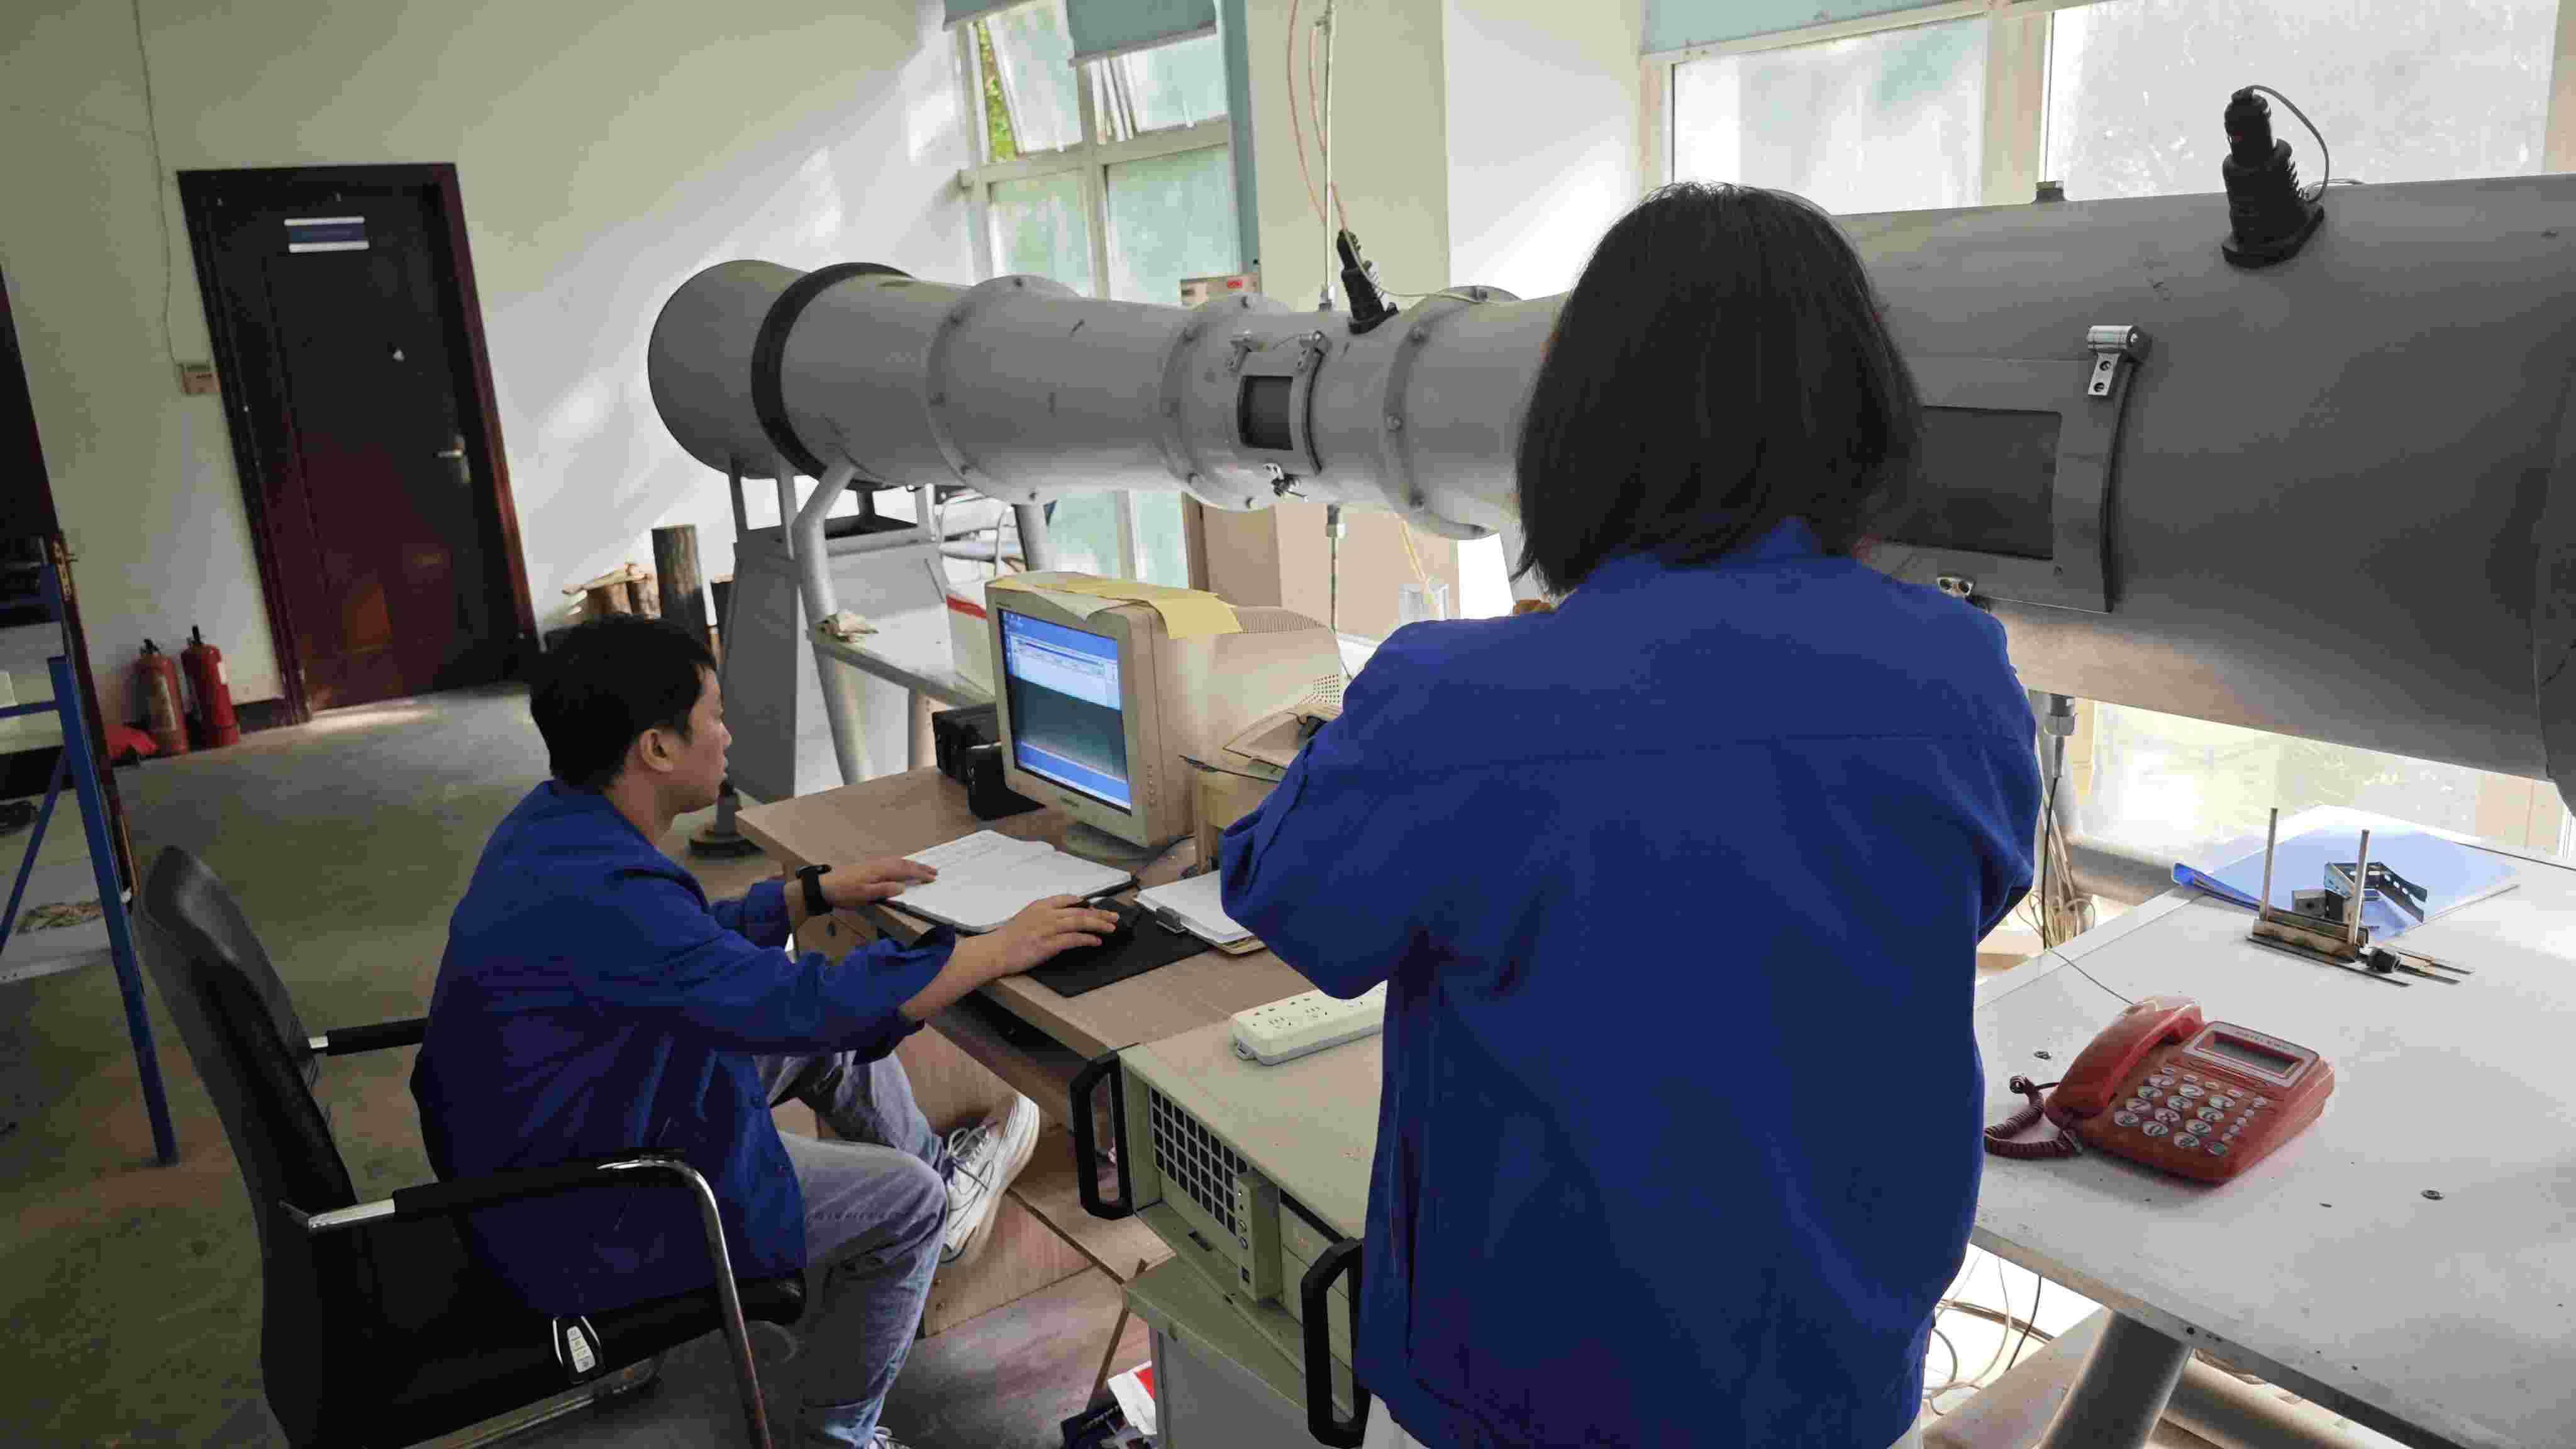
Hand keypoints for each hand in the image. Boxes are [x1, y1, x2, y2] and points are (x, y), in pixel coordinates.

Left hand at [821, 856, 938, 906]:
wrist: (823, 886)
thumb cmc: (844, 893)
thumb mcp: (863, 895)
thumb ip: (883, 891)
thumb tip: (903, 888)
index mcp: (880, 871)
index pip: (904, 871)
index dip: (919, 874)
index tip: (932, 878)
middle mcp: (878, 864)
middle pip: (903, 863)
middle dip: (919, 866)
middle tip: (934, 871)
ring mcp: (873, 864)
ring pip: (897, 860)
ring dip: (911, 864)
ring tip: (921, 868)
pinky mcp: (868, 866)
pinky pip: (891, 861)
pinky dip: (901, 863)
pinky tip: (900, 866)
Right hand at [955, 896, 1123, 981]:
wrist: (994, 951)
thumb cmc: (1007, 939)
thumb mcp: (1025, 919)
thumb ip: (1042, 916)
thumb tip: (1060, 921)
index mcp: (1040, 906)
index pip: (1068, 899)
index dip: (1085, 904)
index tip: (1095, 908)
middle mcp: (1046, 914)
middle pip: (1080, 910)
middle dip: (1100, 913)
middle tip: (1114, 917)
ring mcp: (1048, 928)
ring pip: (1080, 922)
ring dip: (1099, 925)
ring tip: (1111, 928)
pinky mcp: (1049, 943)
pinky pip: (1074, 939)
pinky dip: (1087, 939)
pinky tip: (1096, 941)